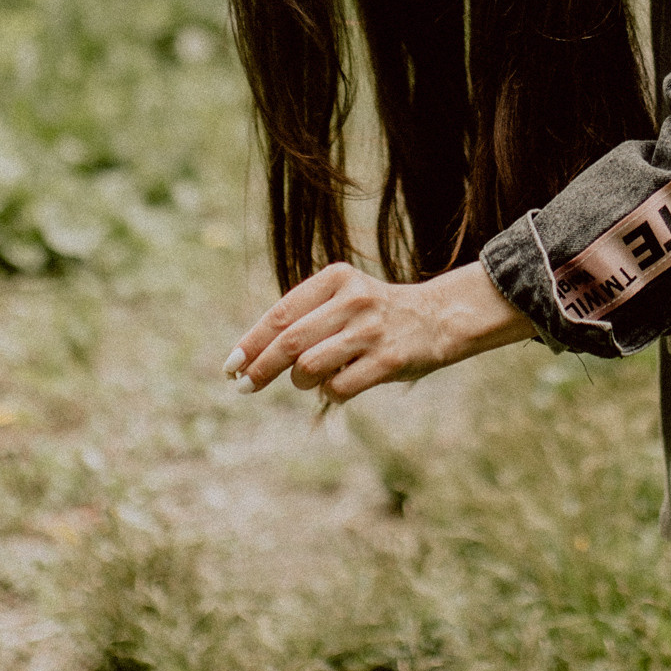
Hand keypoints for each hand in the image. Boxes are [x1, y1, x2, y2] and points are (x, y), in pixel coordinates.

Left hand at [224, 260, 530, 405]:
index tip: (231, 365)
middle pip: (288, 343)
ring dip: (301, 381)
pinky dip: (330, 392)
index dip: (251, 343)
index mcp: (335, 278)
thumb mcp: (342, 299)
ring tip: (310, 379)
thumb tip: (250, 357)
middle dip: (259, 368)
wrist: (439, 317)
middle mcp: (352, 300)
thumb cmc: (375, 314)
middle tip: (244, 386)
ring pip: (309, 368)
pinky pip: (338, 387)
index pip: (280, 314)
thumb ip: (304, 318)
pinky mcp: (388, 360)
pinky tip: (340, 384)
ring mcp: (371, 330)